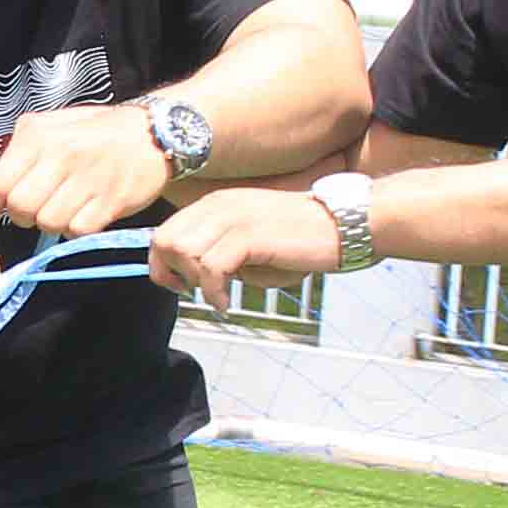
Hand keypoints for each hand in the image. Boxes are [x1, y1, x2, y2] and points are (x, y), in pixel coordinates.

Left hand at [0, 100, 179, 236]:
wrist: (152, 133)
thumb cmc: (96, 132)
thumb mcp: (51, 127)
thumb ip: (21, 152)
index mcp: (38, 135)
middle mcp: (60, 155)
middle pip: (20, 208)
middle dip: (23, 216)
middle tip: (35, 209)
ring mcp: (87, 178)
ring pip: (48, 223)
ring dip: (52, 222)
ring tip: (65, 207)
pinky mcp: (110, 200)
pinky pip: (77, 230)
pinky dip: (78, 228)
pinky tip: (86, 211)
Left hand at [148, 188, 340, 307]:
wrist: (343, 225)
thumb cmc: (301, 241)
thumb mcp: (253, 245)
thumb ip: (223, 254)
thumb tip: (198, 278)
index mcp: (216, 203)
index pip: (164, 231)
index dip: (164, 264)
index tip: (182, 286)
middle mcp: (219, 205)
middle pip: (164, 240)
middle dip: (172, 274)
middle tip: (197, 292)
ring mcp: (233, 217)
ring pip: (182, 251)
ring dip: (193, 282)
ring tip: (218, 294)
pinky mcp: (250, 235)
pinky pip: (210, 268)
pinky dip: (213, 293)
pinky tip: (227, 303)